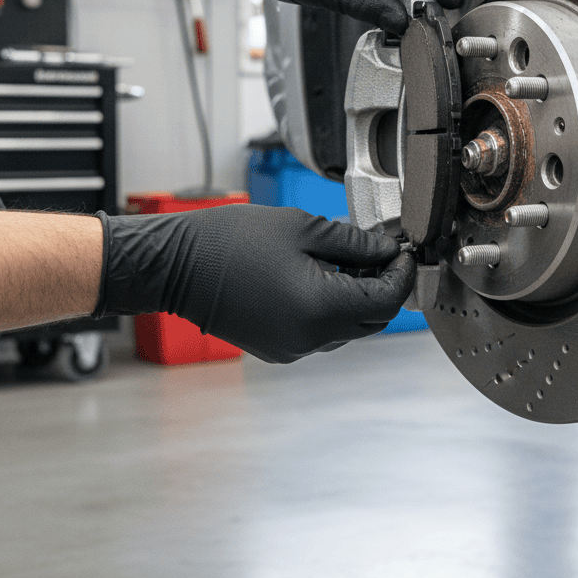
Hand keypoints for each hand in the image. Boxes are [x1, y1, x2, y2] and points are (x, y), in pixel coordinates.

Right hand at [93, 205, 414, 362]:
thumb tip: (387, 250)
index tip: (403, 250)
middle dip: (384, 287)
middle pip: (373, 321)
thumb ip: (353, 243)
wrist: (174, 266)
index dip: (402, 273)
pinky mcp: (278, 348)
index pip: (387, 301)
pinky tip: (322, 276)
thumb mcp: (302, 228)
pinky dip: (333, 308)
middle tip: (382, 253)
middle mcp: (310, 339)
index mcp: (320, 309)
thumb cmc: (230, 240)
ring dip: (359, 298)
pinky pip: (322, 332)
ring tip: (349, 260)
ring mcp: (292, 348)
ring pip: (349, 329)